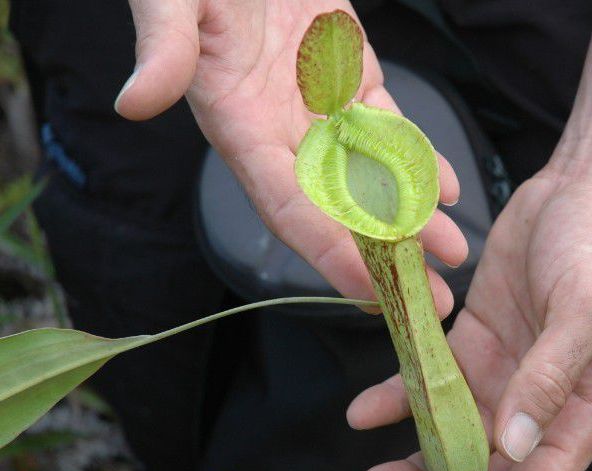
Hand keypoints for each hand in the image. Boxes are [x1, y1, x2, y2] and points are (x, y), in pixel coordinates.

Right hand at [115, 0, 464, 314]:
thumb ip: (166, 47)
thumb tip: (135, 102)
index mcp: (239, 124)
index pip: (288, 207)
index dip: (328, 253)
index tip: (369, 292)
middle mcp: (282, 127)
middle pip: (338, 208)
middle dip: (384, 256)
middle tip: (430, 297)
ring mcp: (320, 104)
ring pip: (372, 173)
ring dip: (412, 215)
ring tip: (452, 251)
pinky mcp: (350, 73)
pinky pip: (388, 127)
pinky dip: (417, 158)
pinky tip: (446, 188)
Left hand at [347, 169, 591, 470]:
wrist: (585, 190)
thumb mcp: (586, 311)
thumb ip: (550, 378)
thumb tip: (512, 446)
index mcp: (579, 415)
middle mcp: (538, 406)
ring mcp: (503, 375)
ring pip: (452, 437)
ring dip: (411, 461)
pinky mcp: (474, 342)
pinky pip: (430, 381)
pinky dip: (397, 398)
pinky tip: (363, 410)